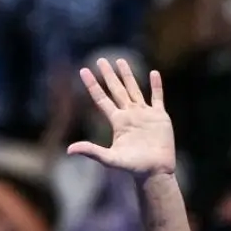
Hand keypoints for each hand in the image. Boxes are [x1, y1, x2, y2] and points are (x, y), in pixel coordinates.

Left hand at [72, 59, 175, 177]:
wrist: (155, 172)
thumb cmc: (133, 167)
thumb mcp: (110, 158)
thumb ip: (91, 151)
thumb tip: (69, 150)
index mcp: (117, 122)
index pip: (101, 99)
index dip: (93, 85)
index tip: (83, 71)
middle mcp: (129, 115)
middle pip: (116, 90)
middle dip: (108, 75)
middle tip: (101, 59)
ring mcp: (144, 115)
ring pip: (134, 90)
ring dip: (128, 75)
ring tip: (121, 61)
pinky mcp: (160, 117)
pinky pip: (157, 98)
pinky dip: (156, 86)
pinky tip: (153, 73)